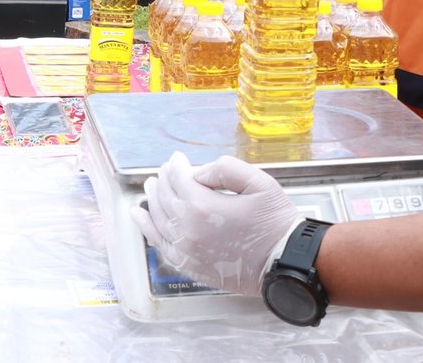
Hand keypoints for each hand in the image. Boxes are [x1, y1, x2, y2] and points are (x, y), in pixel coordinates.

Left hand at [131, 153, 301, 295]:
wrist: (282, 261)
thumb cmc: (274, 221)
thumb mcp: (258, 182)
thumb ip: (224, 169)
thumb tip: (198, 172)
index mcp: (202, 206)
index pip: (177, 178)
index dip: (176, 165)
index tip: (178, 158)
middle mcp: (186, 229)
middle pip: (165, 197)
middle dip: (164, 180)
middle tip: (166, 170)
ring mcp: (185, 250)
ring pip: (159, 218)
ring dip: (153, 199)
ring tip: (152, 187)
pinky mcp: (188, 265)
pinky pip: (160, 243)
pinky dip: (147, 228)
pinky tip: (140, 216)